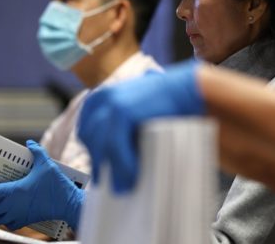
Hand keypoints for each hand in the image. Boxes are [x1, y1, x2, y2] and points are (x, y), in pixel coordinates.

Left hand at [0, 140, 83, 230]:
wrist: (68, 204)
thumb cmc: (56, 185)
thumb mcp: (47, 164)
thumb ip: (37, 151)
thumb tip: (29, 142)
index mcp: (14, 191)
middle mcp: (13, 205)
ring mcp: (19, 215)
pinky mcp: (27, 221)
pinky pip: (9, 224)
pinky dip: (3, 222)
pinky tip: (4, 217)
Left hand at [78, 60, 204, 192]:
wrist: (188, 91)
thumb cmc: (167, 103)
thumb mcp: (137, 108)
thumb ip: (121, 123)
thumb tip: (111, 154)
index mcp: (101, 96)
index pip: (86, 131)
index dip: (94, 152)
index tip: (102, 169)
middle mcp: (102, 97)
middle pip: (90, 140)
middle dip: (100, 162)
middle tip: (115, 182)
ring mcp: (110, 103)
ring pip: (101, 146)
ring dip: (113, 168)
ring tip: (126, 184)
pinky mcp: (121, 111)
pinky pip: (115, 147)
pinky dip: (124, 165)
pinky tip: (135, 175)